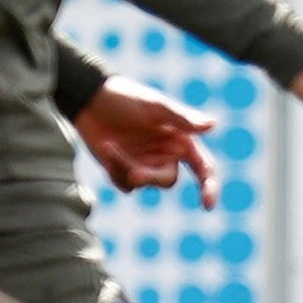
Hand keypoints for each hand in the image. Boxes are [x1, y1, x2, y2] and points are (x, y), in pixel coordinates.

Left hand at [73, 78, 218, 209]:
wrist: (90, 100)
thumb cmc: (127, 97)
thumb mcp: (155, 107)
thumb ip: (183, 119)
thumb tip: (213, 125)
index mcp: (182, 139)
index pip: (203, 167)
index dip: (209, 186)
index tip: (207, 205)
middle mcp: (167, 154)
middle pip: (168, 180)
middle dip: (150, 177)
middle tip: (134, 173)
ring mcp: (145, 164)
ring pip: (143, 183)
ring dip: (125, 167)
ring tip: (109, 145)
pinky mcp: (124, 170)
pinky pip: (125, 185)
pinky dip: (115, 171)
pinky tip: (106, 150)